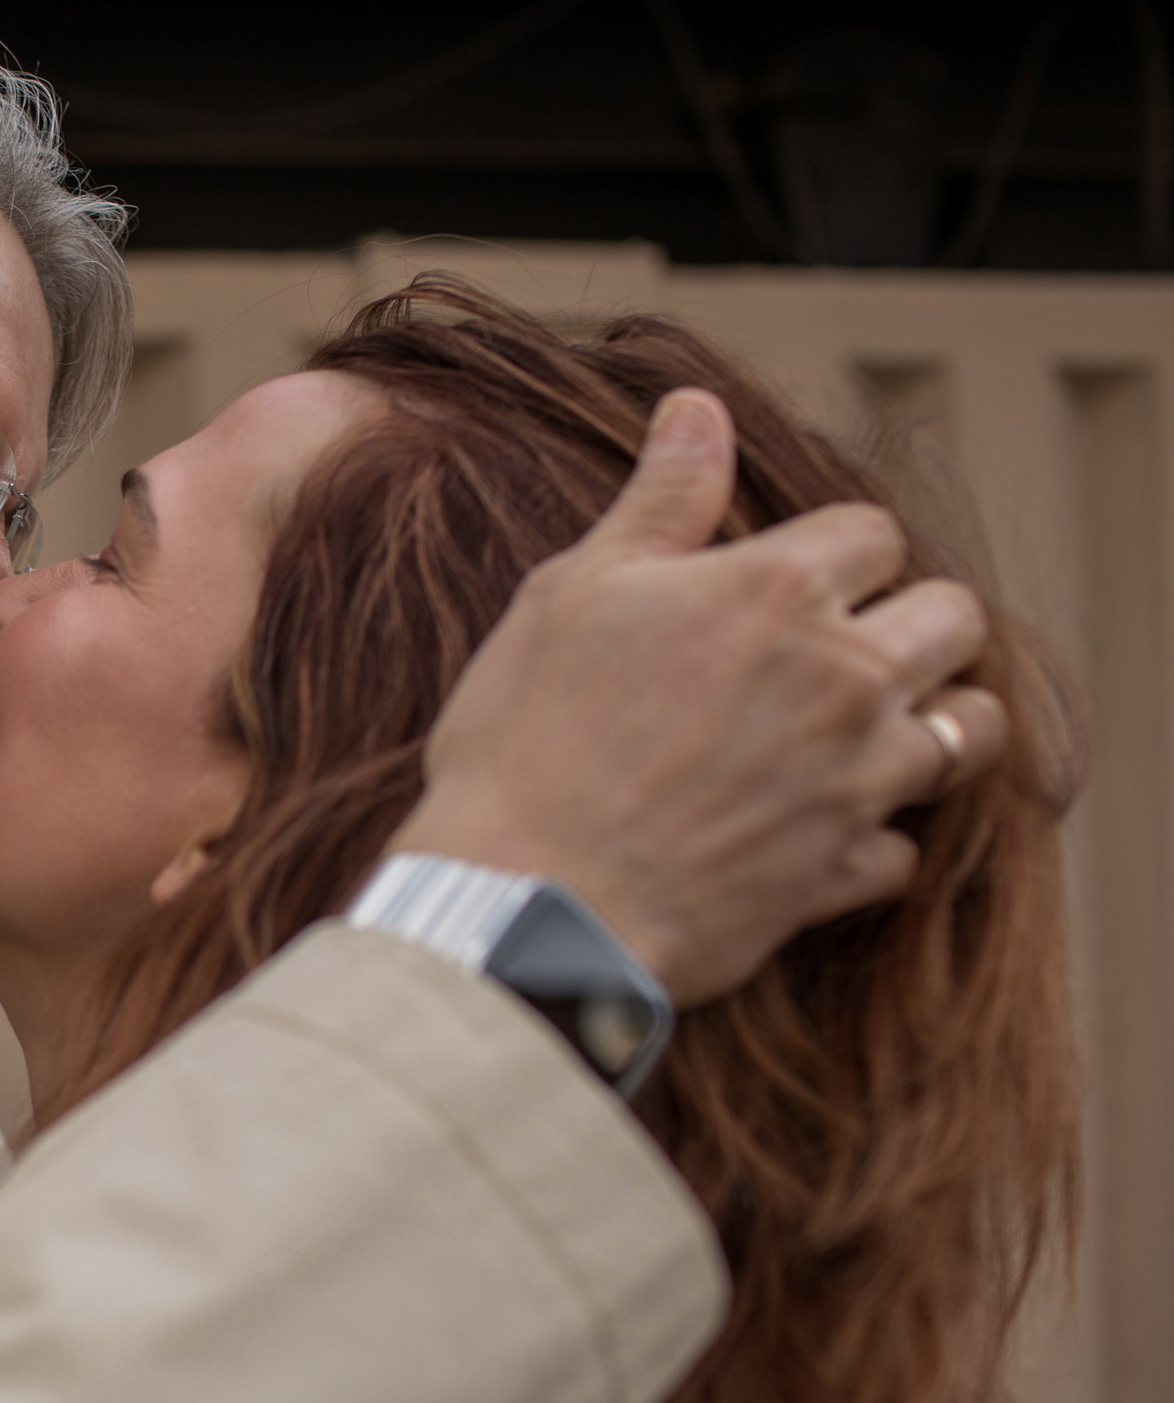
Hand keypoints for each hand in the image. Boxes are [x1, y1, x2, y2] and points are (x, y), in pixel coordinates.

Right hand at [389, 388, 1006, 1005]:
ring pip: (969, 734)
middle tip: (847, 647)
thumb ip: (659, 501)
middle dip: (915, 622)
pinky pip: (904, 849)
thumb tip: (698, 410)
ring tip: (867, 732)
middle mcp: (842, 679)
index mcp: (776, 593)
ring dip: (931, 724)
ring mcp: (854, 781)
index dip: (834, 549)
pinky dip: (872, 839)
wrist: (526, 899)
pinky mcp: (839, 875)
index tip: (789, 577)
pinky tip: (816, 831)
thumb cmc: (529, 739)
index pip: (872, 532)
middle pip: (954, 620)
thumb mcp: (572, 593)